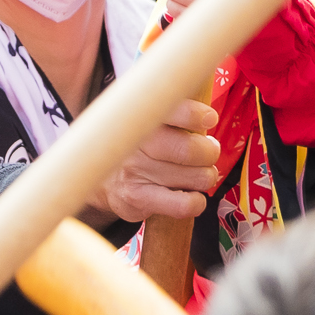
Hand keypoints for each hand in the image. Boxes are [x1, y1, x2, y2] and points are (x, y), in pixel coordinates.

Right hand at [93, 98, 219, 223]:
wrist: (104, 180)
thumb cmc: (142, 148)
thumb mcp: (151, 123)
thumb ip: (176, 112)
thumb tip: (209, 114)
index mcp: (140, 116)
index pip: (170, 109)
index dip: (195, 114)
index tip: (208, 119)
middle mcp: (134, 142)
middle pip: (190, 149)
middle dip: (210, 152)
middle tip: (208, 152)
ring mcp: (135, 171)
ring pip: (195, 177)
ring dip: (206, 177)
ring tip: (199, 174)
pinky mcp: (137, 198)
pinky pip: (184, 204)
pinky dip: (197, 202)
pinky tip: (192, 196)